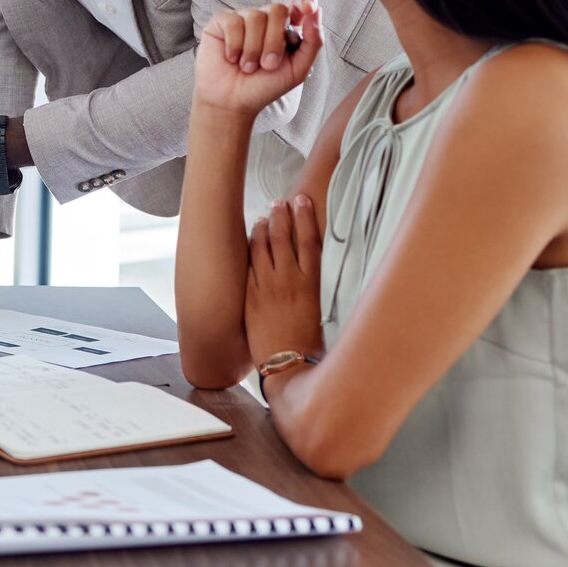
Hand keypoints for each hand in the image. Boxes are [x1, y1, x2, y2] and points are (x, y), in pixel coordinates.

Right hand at [193, 0, 322, 116]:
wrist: (233, 102)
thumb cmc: (264, 86)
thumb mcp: (298, 69)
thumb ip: (313, 41)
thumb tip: (317, 10)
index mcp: (285, 28)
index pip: (298, 1)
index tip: (308, 8)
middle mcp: (265, 19)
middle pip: (278, 10)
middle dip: (274, 41)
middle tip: (268, 65)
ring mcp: (242, 18)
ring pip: (255, 17)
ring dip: (253, 49)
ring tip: (248, 67)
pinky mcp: (221, 22)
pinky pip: (233, 22)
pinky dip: (235, 45)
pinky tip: (232, 58)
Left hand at [244, 196, 325, 366]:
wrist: (287, 365)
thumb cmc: (307, 342)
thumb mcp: (319, 309)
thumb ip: (313, 285)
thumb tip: (309, 270)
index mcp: (312, 283)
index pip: (309, 240)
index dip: (306, 217)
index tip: (303, 201)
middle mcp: (289, 279)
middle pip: (284, 236)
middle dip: (282, 214)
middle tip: (281, 202)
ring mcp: (268, 285)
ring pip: (263, 245)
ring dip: (263, 226)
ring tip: (265, 215)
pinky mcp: (250, 294)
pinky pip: (247, 262)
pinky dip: (249, 247)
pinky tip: (249, 238)